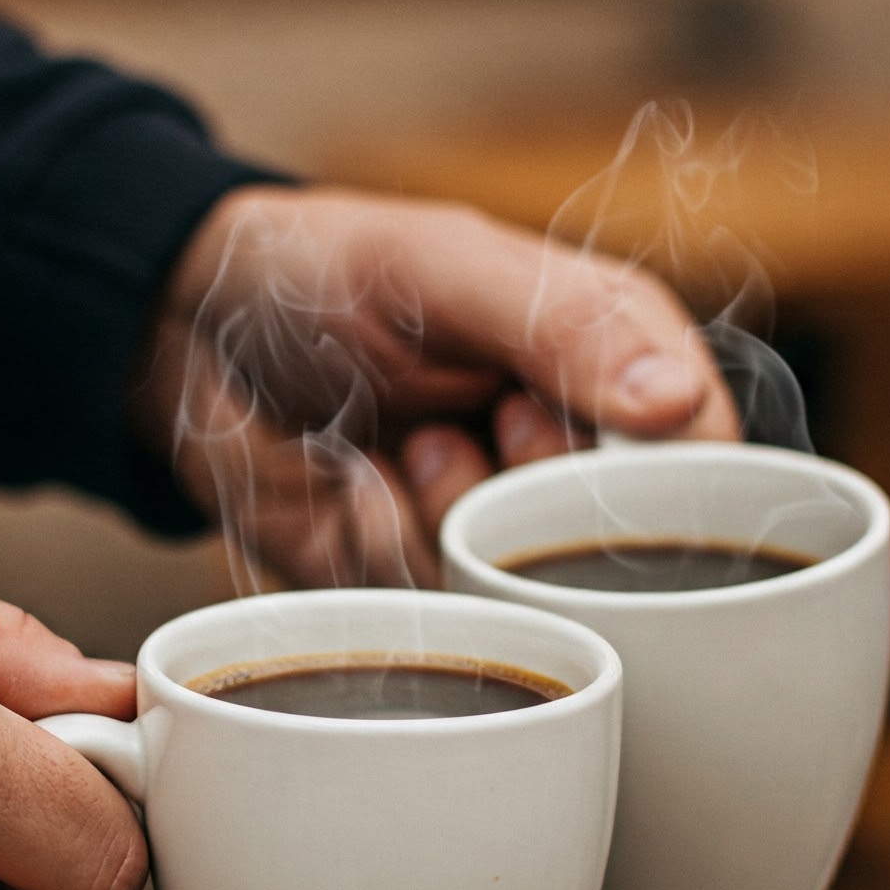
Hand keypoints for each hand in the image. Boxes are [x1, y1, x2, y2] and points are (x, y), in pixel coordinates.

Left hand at [138, 187, 738, 587]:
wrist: (182, 336)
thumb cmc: (324, 274)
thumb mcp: (444, 272)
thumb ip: (566, 327)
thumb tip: (677, 404)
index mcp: (614, 374)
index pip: (707, 467)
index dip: (653, 480)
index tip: (563, 431)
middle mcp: (567, 470)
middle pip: (613, 557)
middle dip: (524, 497)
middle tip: (469, 419)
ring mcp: (492, 541)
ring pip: (517, 598)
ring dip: (442, 518)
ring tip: (400, 439)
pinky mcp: (417, 594)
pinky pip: (428, 617)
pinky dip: (377, 548)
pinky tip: (352, 487)